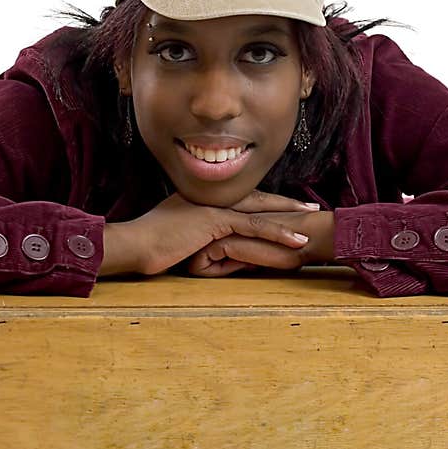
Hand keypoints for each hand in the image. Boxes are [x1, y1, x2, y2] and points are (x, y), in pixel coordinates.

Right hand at [101, 190, 319, 275]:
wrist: (135, 245)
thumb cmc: (152, 245)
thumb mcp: (181, 239)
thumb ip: (201, 239)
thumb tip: (219, 251)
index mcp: (204, 198)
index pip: (243, 198)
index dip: (267, 202)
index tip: (287, 205)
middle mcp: (212, 197)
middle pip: (258, 198)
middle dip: (286, 203)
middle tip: (309, 206)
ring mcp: (214, 206)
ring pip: (260, 210)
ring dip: (290, 216)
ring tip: (312, 220)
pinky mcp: (216, 220)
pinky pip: (253, 227)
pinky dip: (278, 233)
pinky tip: (296, 240)